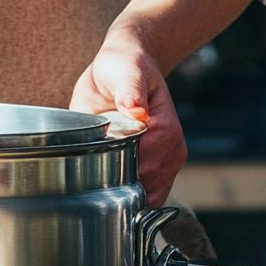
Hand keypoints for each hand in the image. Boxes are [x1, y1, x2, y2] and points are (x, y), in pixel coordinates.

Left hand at [70, 34, 186, 205]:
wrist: (126, 67)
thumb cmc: (124, 66)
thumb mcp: (126, 70)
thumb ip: (130, 89)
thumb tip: (137, 109)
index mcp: (165, 129)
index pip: (146, 170)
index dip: (119, 173)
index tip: (96, 166)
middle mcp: (172, 149)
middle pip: (147, 189)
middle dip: (119, 186)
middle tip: (93, 167)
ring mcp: (165, 162)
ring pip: (147, 198)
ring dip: (122, 193)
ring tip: (100, 171)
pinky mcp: (155, 168)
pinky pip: (144, 196)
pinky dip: (127, 195)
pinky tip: (108, 179)